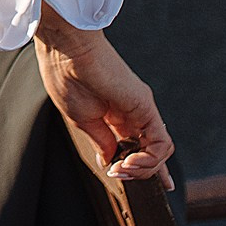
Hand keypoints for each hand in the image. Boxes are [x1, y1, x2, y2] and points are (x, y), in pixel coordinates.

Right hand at [33, 2, 174, 190]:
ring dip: (143, 169)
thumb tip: (109, 161)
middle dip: (140, 172)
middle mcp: (131, 113)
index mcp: (113, 114)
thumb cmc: (64, 74)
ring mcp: (141, 109)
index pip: (136, 145)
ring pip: (160, 151)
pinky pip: (161, 143)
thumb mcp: (80, 119)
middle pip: (152, 151)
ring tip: (122, 169)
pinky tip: (128, 161)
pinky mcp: (146, 107)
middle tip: (118, 174)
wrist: (66, 47)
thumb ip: (100, 141)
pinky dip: (150, 160)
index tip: (125, 178)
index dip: (140, 166)